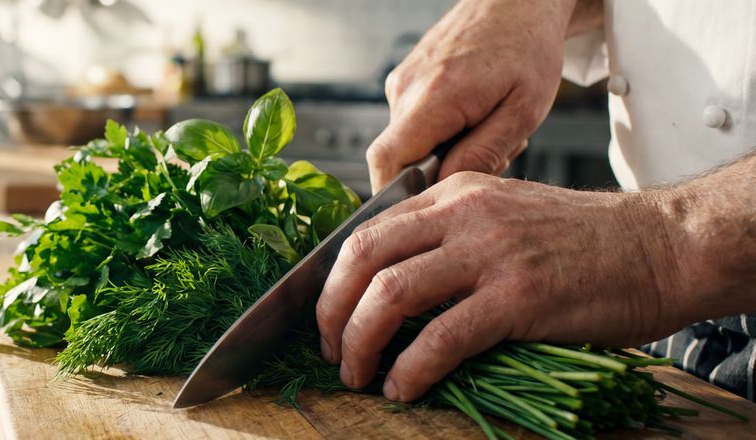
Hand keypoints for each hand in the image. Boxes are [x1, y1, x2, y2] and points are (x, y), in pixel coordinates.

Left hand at [314, 173, 692, 401]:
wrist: (661, 247)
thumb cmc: (586, 242)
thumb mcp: (503, 216)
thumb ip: (449, 239)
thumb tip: (391, 289)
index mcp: (454, 194)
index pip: (365, 232)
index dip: (334, 281)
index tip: (328, 317)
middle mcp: (463, 214)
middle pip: (362, 258)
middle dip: (332, 311)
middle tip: (330, 350)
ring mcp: (490, 253)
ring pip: (390, 294)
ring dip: (361, 341)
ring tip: (359, 374)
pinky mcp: (518, 295)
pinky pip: (442, 336)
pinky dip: (412, 367)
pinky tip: (405, 387)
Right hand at [368, 0, 575, 189]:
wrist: (517, 2)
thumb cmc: (527, 48)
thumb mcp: (523, 110)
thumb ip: (483, 153)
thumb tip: (444, 188)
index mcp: (435, 96)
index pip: (386, 160)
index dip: (393, 194)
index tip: (419, 208)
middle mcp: (407, 88)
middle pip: (399, 156)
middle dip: (437, 171)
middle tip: (489, 154)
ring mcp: (401, 82)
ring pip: (409, 141)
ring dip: (444, 149)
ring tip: (486, 127)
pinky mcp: (404, 80)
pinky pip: (413, 122)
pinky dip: (442, 130)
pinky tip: (473, 114)